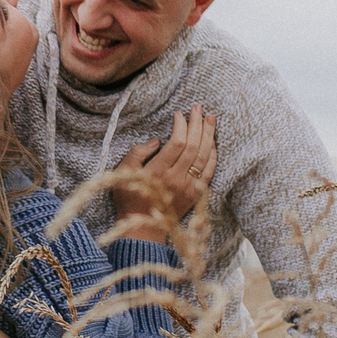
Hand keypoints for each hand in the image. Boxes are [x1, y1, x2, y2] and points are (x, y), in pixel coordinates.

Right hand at [109, 107, 217, 241]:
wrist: (142, 229)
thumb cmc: (129, 197)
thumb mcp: (123, 171)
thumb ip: (138, 153)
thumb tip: (158, 141)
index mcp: (157, 172)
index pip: (176, 143)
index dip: (181, 126)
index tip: (179, 114)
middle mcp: (175, 179)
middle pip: (193, 146)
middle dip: (197, 124)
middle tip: (199, 108)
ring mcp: (188, 187)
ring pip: (203, 156)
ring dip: (209, 135)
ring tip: (211, 118)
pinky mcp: (195, 194)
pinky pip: (209, 172)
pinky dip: (213, 155)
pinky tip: (213, 141)